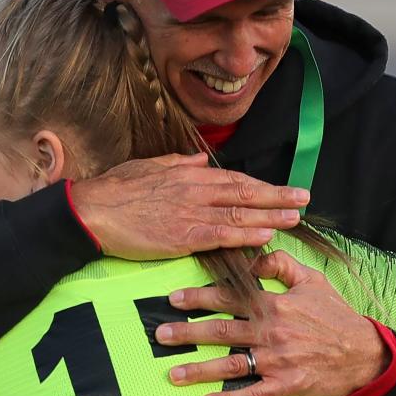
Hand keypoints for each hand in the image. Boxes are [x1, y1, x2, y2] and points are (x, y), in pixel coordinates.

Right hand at [69, 153, 309, 259]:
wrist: (92, 210)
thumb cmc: (115, 189)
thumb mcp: (149, 166)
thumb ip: (177, 164)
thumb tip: (198, 160)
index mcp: (188, 176)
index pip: (233, 179)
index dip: (261, 185)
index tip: (282, 188)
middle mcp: (195, 191)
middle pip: (244, 193)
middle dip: (277, 196)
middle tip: (304, 198)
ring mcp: (190, 213)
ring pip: (239, 212)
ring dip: (270, 215)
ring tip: (295, 216)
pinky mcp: (181, 236)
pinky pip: (220, 234)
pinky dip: (245, 234)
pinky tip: (265, 234)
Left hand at [155, 250, 389, 395]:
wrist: (365, 355)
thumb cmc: (336, 316)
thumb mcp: (313, 280)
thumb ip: (280, 265)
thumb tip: (252, 256)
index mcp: (275, 305)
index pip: (230, 298)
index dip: (200, 298)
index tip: (174, 299)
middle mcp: (272, 332)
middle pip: (222, 331)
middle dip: (188, 333)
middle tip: (160, 335)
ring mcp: (278, 361)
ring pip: (231, 365)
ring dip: (199, 370)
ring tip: (172, 373)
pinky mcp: (285, 386)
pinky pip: (251, 395)